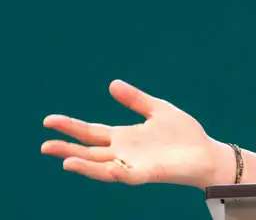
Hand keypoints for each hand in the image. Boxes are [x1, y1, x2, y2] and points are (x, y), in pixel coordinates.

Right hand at [41, 80, 228, 188]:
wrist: (205, 152)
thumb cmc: (183, 134)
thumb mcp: (157, 109)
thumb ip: (135, 99)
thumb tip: (111, 84)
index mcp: (124, 137)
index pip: (91, 132)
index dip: (70, 126)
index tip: (48, 120)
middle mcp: (123, 153)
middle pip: (89, 152)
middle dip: (67, 149)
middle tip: (44, 145)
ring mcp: (134, 165)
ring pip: (103, 168)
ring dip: (85, 166)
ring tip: (65, 161)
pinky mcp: (149, 174)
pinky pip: (130, 175)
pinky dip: (118, 173)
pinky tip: (109, 169)